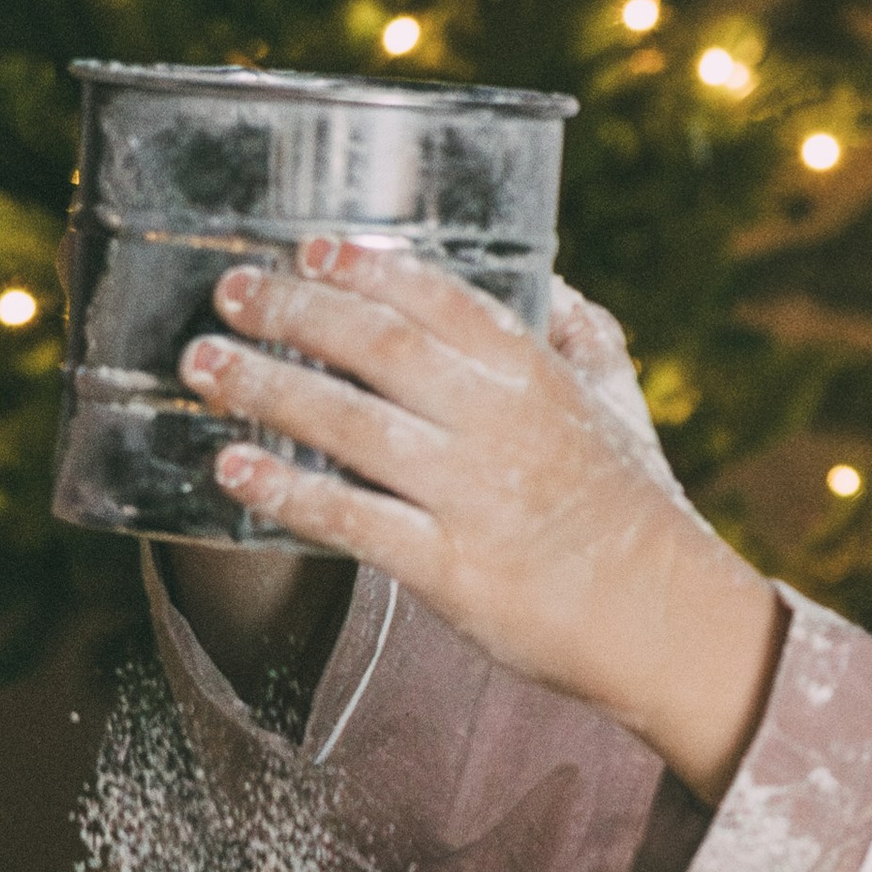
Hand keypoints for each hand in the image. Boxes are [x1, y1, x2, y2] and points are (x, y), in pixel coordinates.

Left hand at [179, 238, 788, 804]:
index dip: (364, 267)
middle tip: (230, 290)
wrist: (667, 622)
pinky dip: (284, 491)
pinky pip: (350, 519)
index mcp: (536, 375)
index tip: (309, 249)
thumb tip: (557, 281)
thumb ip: (586, 335)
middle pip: (376, 344)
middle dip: (292, 309)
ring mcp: (470, 494)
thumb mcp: (622, 404)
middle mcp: (498, 422)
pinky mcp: (448, 568)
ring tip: (204, 364)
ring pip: (348, 422)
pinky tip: (231, 468)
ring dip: (266, 385)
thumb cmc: (640, 510)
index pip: (438, 297)